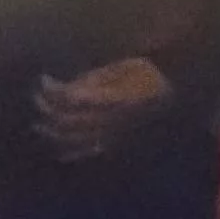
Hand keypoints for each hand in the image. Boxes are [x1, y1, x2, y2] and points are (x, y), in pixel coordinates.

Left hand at [33, 57, 174, 161]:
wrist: (183, 95)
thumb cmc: (155, 75)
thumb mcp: (128, 66)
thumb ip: (98, 78)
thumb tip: (69, 87)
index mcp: (115, 98)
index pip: (72, 98)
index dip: (53, 90)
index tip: (44, 79)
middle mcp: (111, 120)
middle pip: (68, 120)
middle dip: (47, 109)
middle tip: (37, 97)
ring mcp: (114, 135)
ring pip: (74, 139)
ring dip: (52, 132)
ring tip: (40, 124)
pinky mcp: (117, 143)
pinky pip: (90, 152)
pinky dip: (71, 152)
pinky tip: (60, 149)